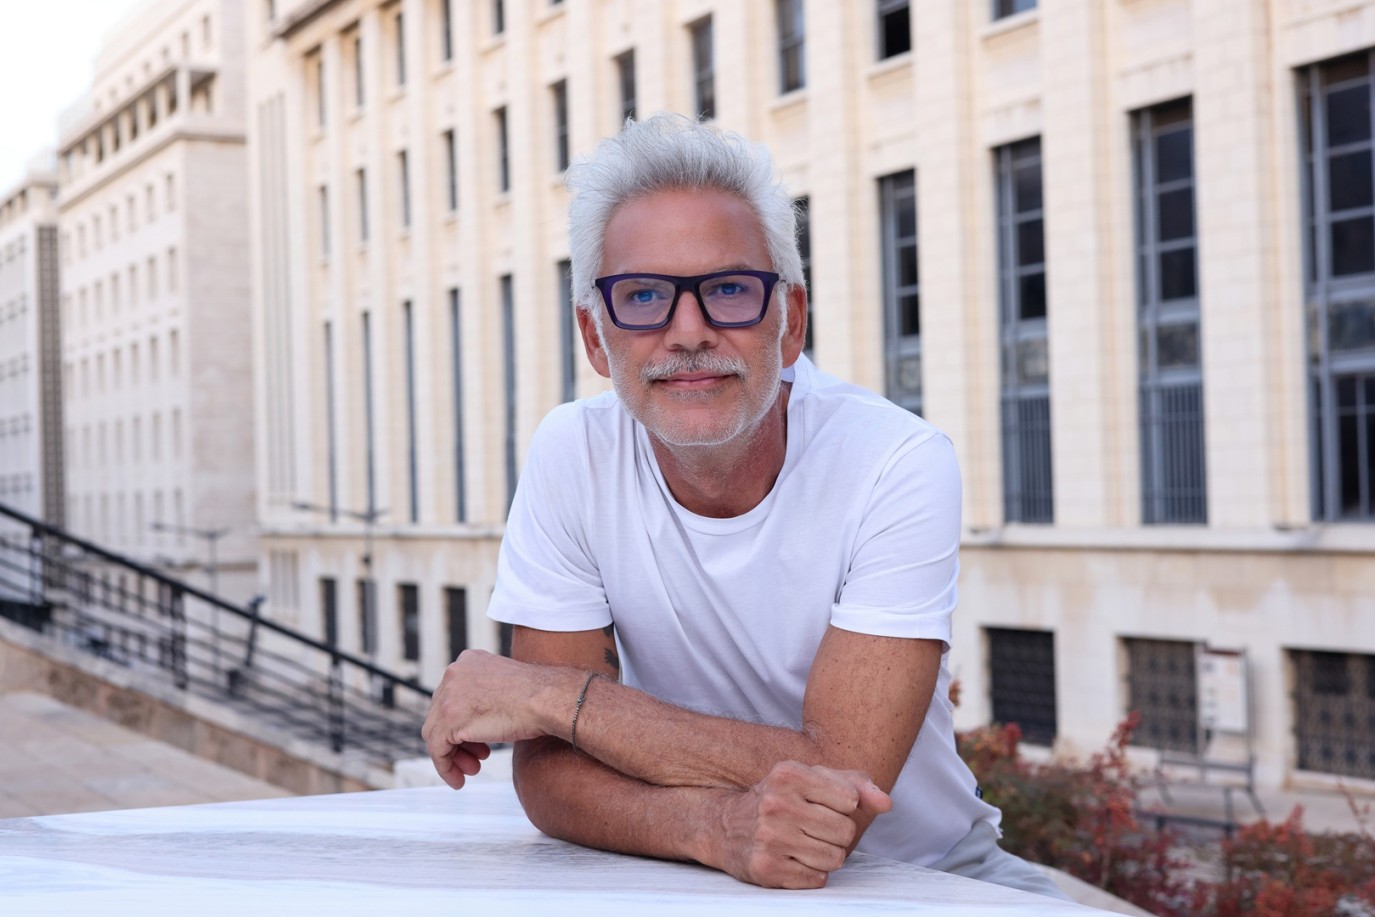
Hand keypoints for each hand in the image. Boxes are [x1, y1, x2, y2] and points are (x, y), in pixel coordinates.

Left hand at [422, 649, 568, 788]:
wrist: (546, 699)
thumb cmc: (537, 695)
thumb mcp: (505, 687)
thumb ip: (485, 696)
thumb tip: (477, 720)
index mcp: (468, 661)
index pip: (451, 697)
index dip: (462, 723)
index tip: (476, 742)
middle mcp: (454, 673)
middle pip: (440, 715)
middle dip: (457, 741)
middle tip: (475, 758)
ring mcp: (449, 694)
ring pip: (435, 734)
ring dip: (452, 756)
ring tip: (471, 770)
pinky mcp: (448, 718)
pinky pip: (437, 750)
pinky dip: (446, 767)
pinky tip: (458, 781)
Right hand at [713, 761, 891, 888]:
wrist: (727, 826)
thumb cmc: (781, 798)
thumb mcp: (814, 779)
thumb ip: (855, 784)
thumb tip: (886, 803)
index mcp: (788, 773)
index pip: (850, 800)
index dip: (844, 807)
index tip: (823, 804)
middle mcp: (776, 803)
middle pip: (845, 832)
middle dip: (836, 834)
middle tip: (813, 828)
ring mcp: (769, 837)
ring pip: (834, 858)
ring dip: (826, 856)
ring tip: (804, 844)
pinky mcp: (765, 868)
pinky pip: (817, 880)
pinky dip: (811, 874)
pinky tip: (792, 859)